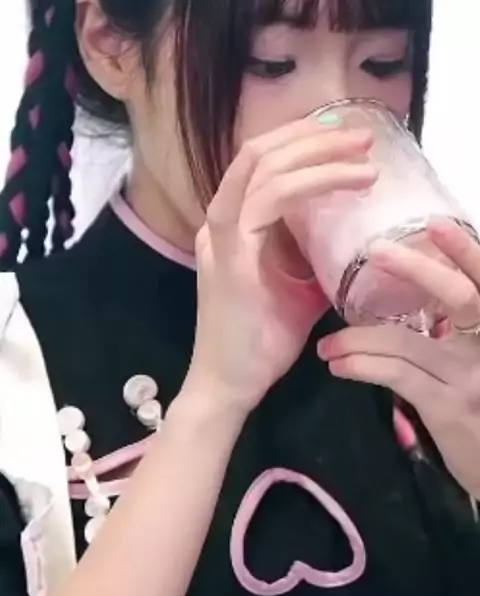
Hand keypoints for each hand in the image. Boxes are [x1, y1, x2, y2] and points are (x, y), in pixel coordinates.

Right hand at [187, 117, 377, 415]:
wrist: (230, 384)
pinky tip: (347, 183)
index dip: (301, 143)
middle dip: (314, 137)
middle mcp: (221, 222)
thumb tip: (352, 237)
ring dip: (317, 154)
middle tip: (361, 137)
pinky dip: (311, 184)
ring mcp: (221, 236)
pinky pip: (267, 201)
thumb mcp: (298, 289)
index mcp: (232, 227)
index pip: (261, 166)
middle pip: (259, 153)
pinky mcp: (229, 256)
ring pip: (263, 169)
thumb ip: (312, 257)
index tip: (346, 142)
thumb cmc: (261, 343)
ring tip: (362, 154)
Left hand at [317, 218, 479, 497]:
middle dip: (416, 269)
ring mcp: (471, 376)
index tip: (435, 225)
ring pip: (407, 341)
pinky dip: (362, 366)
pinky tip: (339, 366)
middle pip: (459, 297)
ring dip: (359, 338)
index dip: (466, 251)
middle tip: (376, 251)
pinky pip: (396, 374)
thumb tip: (428, 316)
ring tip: (327, 345)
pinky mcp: (447, 405)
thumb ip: (463, 341)